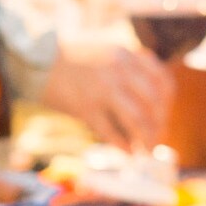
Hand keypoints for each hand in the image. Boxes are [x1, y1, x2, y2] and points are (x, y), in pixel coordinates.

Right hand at [40, 43, 173, 150]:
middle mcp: (118, 71)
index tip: (163, 117)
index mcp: (126, 56)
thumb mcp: (107, 52)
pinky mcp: (86, 108)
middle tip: (156, 140)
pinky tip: (127, 152)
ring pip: (137, 120)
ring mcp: (102, 90)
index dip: (167, 104)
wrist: (37, 61)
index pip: (163, 82)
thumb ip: (129, 69)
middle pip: (154, 104)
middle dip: (159, 126)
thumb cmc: (73, 61)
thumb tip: (151, 101)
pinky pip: (112, 133)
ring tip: (145, 151)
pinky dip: (123, 146)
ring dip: (146, 139)